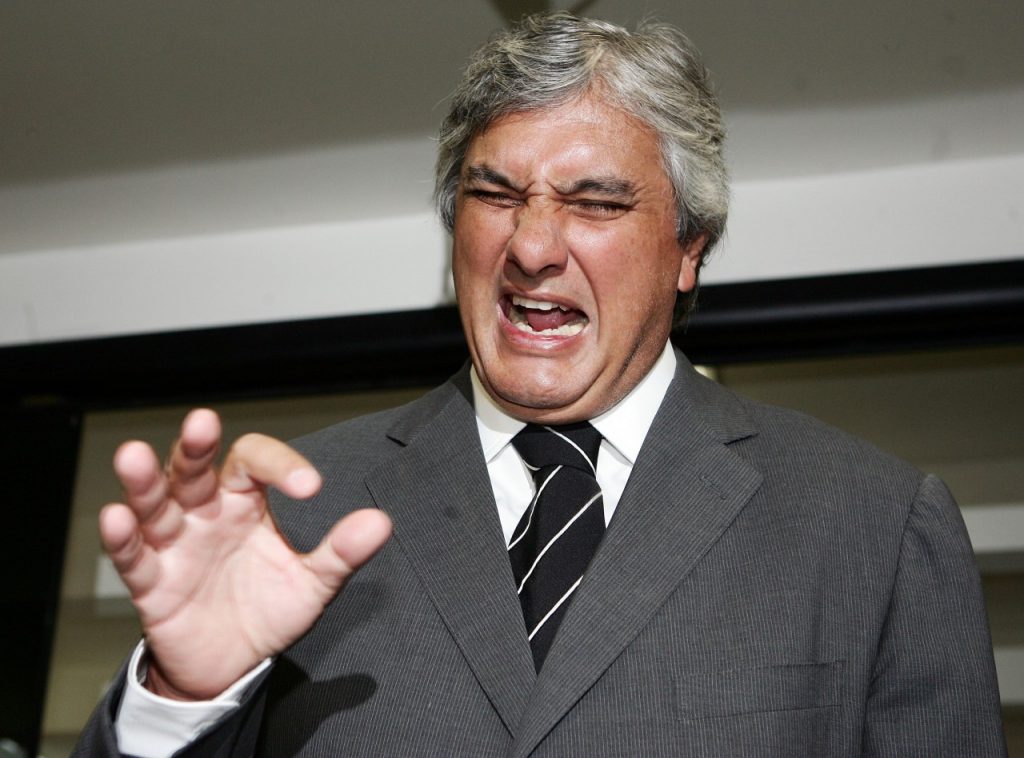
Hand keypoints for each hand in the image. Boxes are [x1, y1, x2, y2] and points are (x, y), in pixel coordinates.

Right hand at [99, 409, 391, 700]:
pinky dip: (121, 538)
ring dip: (145, 481)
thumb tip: (381, 523)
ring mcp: (174, 544)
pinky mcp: (151, 582)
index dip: (280, 465)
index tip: (310, 487)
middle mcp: (205, 513)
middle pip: (194, 468)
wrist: (232, 665)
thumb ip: (341, 552)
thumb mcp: (313, 583)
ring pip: (154, 503)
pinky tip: (116, 518)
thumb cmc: (268, 610)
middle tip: (202, 422)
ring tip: (134, 456)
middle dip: (195, 445)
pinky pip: (132, 556)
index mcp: (245, 503)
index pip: (255, 463)